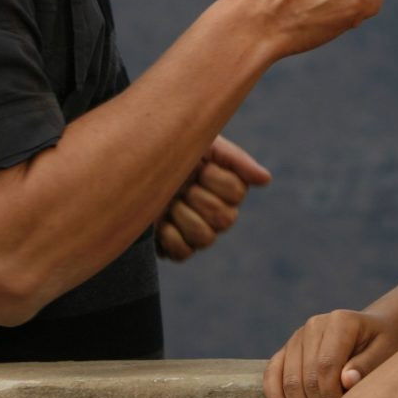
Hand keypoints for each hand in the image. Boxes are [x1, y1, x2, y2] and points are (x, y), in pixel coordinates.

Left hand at [157, 136, 271, 260]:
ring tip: (169, 202)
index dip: (214, 179)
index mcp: (228, 188)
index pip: (236, 192)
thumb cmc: (169, 148)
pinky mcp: (176, 248)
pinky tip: (159, 221)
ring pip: (206, 238)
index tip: (198, 166)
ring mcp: (198, 233)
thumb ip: (235, 160)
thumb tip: (266, 179)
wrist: (131, 162)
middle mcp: (218, 213)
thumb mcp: (202, 143)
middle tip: (180, 185)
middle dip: (197, 198)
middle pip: (224, 218)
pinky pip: (183, 253)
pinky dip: (169, 237)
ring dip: (183, 216)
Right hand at [263, 309, 397, 397]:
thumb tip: (346, 381)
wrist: (375, 330)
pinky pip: (272, 373)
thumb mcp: (387, 351)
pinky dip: (275, 397)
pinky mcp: (287, 348)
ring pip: (289, 379)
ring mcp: (298, 336)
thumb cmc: (385, 344)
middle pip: (306, 375)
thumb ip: (368, 364)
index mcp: (339, 322)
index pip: (326, 366)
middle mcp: (314, 325)